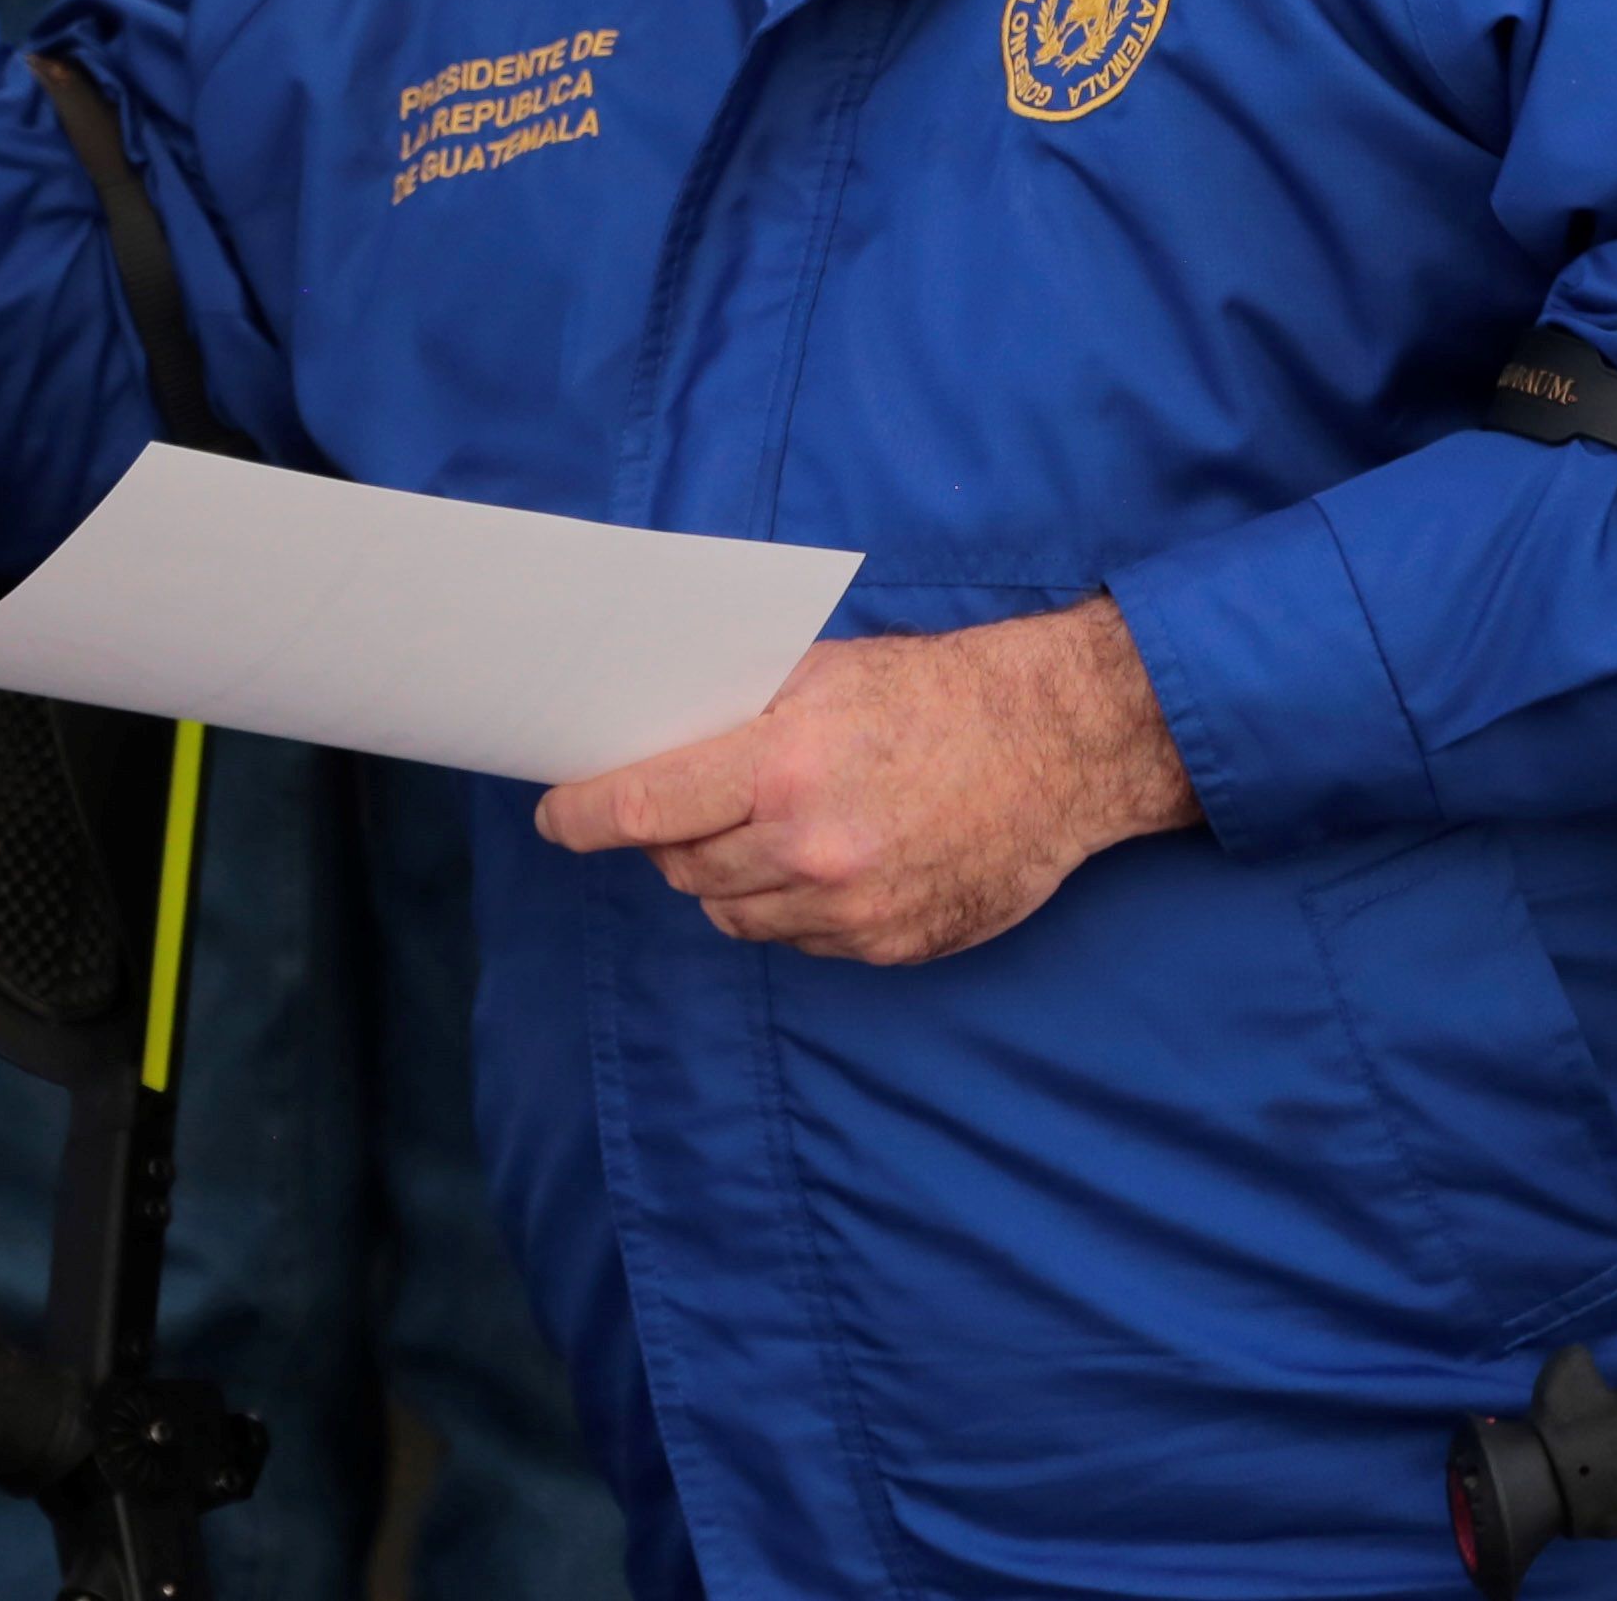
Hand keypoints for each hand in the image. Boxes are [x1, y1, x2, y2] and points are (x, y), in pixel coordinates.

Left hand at [532, 599, 1197, 962]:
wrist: (1057, 747)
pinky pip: (799, 939)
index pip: (642, 809)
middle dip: (667, 839)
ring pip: (733, 913)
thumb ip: (733, 711)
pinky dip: (790, 907)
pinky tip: (822, 861)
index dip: (583, 817)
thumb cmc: (934, 694)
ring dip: (724, 878)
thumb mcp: (823, 670)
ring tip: (759, 831)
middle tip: (682, 807)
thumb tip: (643, 738)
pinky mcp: (890, 945)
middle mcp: (812, 847)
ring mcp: (853, 906)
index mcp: (784, 766)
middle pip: (682, 867)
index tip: (558, 817)